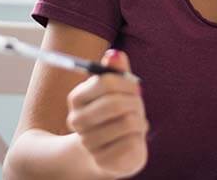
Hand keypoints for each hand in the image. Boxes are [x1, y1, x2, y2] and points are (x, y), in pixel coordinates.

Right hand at [66, 49, 148, 177]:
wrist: (111, 150)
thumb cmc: (116, 114)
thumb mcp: (118, 90)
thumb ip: (117, 72)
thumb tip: (115, 55)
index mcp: (76, 98)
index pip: (105, 82)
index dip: (127, 83)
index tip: (134, 87)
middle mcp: (77, 120)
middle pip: (115, 104)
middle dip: (135, 103)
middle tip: (138, 106)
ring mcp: (88, 142)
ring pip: (127, 123)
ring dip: (140, 121)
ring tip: (136, 123)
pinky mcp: (102, 160)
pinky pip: (131, 143)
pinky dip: (139, 139)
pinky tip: (132, 139)